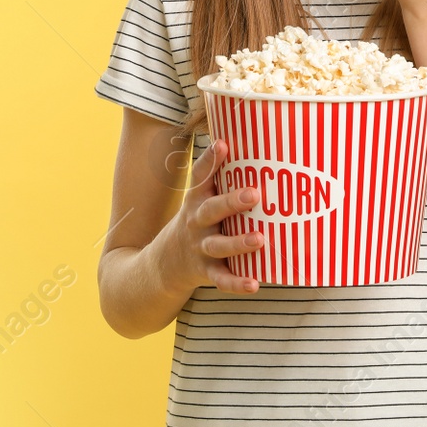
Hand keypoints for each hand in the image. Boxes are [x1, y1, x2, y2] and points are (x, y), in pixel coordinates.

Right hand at [159, 138, 265, 294]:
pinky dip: (237, 283)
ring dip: (239, 242)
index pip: (202, 176)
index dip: (211, 160)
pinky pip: (221, 278)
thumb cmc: (198, 219)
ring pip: (218, 245)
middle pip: (212, 210)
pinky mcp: (206, 271)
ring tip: (260, 239)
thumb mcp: (201, 197)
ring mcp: (200, 247)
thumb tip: (252, 143)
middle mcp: (197, 221)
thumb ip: (222, 176)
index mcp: (197, 199)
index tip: (223, 145)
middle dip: (232, 202)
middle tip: (254, 194)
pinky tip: (254, 284)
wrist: (166, 262)